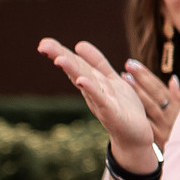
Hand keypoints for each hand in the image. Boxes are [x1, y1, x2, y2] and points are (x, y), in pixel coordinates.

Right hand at [38, 39, 157, 167]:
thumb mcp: (110, 80)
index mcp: (93, 82)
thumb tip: (78, 44)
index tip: (43, 42)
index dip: (61, 52)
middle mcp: (93, 91)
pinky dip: (92, 90)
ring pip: (86, 83)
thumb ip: (97, 63)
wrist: (136, 137)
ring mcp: (101, 102)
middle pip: (77, 70)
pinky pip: (101, 99)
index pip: (76, 63)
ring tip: (59, 59)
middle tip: (43, 45)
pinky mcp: (112, 114)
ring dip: (73, 71)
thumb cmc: (123, 108)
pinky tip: (82, 80)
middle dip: (61, 57)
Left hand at [123, 60, 179, 148]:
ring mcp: (164, 126)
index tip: (134, 64)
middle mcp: (171, 114)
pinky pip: (146, 124)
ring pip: (149, 107)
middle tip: (127, 65)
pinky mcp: (158, 139)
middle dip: (140, 79)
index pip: (160, 87)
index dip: (146, 75)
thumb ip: (179, 96)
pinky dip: (137, 114)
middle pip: (154, 94)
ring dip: (137, 92)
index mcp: (178, 106)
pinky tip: (125, 105)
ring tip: (124, 79)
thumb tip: (172, 79)